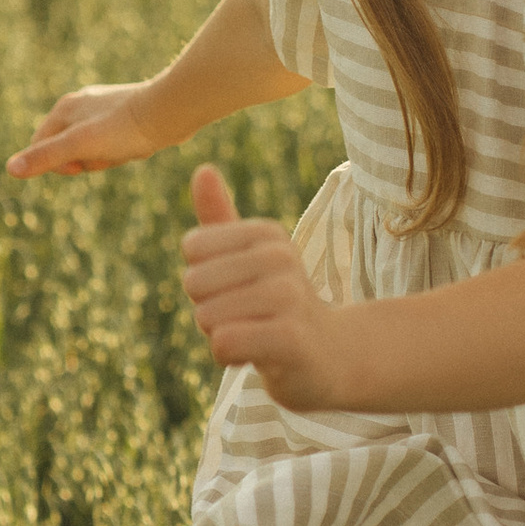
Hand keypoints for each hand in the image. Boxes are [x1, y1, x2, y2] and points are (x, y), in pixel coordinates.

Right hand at [6, 82, 162, 178]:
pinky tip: (137, 145)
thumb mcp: (79, 147)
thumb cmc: (122, 129)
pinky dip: (122, 150)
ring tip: (126, 147)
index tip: (84, 162)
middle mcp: (80, 105)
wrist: (168, 112)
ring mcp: (102, 109)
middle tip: (110, 153)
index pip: (42, 147)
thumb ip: (45, 157)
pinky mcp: (123, 115)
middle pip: (69, 150)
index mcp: (63, 109)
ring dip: (108, 157)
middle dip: (89, 161)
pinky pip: (113, 143)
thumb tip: (10, 169)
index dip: (61, 165)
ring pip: (93, 149)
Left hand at [180, 166, 349, 410]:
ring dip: (220, 336)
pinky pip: (223, 342)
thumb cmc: (278, 305)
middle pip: (194, 282)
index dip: (204, 278)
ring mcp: (288, 296)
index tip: (239, 290)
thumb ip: (220, 217)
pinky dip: (229, 357)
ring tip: (255, 335)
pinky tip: (257, 356)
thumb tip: (202, 169)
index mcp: (267, 233)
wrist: (331, 357)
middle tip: (247, 317)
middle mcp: (280, 257)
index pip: (193, 248)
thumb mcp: (250, 257)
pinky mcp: (290, 338)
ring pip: (206, 316)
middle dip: (208, 310)